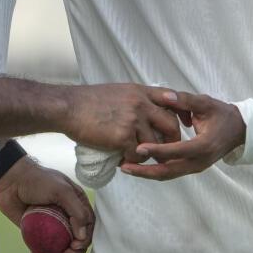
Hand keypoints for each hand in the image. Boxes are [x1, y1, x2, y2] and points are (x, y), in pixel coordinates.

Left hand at [0, 155, 93, 252]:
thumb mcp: (61, 190)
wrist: (10, 181)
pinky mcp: (35, 233)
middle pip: (77, 240)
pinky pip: (41, 249)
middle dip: (75, 251)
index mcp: (76, 204)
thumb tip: (83, 236)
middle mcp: (65, 216)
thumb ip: (76, 211)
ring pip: (60, 248)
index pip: (88, 225)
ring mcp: (51, 226)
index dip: (86, 238)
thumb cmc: (37, 180)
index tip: (76, 244)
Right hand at [62, 84, 184, 162]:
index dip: (180, 111)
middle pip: (170, 124)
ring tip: (136, 158)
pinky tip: (121, 160)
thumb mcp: (117, 91)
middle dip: (171, 140)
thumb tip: (146, 113)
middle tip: (164, 151)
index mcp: (140, 91)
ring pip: (155, 144)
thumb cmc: (87, 101)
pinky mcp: (123, 136)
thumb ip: (135, 100)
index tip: (185, 122)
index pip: (171, 98)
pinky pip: (138, 154)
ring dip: (148, 154)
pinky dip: (131, 161)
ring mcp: (133, 120)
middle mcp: (141, 104)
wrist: (67, 107)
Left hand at [119, 91, 244, 180]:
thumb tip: (168, 96)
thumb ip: (186, 100)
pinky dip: (154, 170)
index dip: (158, 150)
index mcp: (204, 145)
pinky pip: (171, 172)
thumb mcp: (206, 103)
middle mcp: (199, 161)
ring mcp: (195, 167)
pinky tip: (138, 166)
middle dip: (146, 171)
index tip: (139, 148)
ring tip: (126, 168)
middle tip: (124, 167)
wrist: (239, 131)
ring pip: (168, 174)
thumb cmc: (221, 114)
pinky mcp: (191, 167)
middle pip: (169, 171)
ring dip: (147, 173)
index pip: (178, 150)